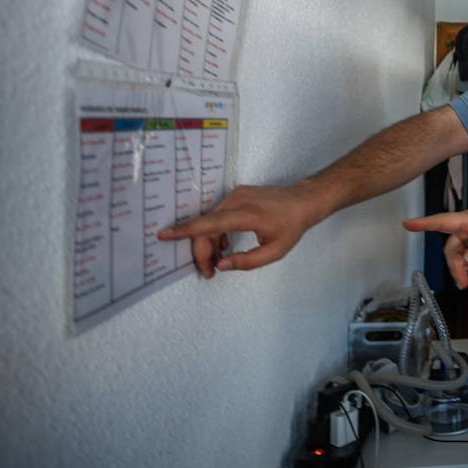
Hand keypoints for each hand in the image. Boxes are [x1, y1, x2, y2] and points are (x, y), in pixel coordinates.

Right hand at [156, 184, 316, 277]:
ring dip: (209, 242)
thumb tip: (220, 265)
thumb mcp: (274, 252)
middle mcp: (237, 201)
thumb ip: (247, 261)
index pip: (210, 223)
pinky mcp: (236, 194)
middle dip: (202, 252)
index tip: (164, 234)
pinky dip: (215, 231)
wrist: (303, 201)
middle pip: (206, 227)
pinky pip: (217, 214)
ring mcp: (236, 195)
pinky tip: (223, 245)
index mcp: (247, 215)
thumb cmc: (291, 227)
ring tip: (218, 260)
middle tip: (209, 272)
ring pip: (210, 221)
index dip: (185, 230)